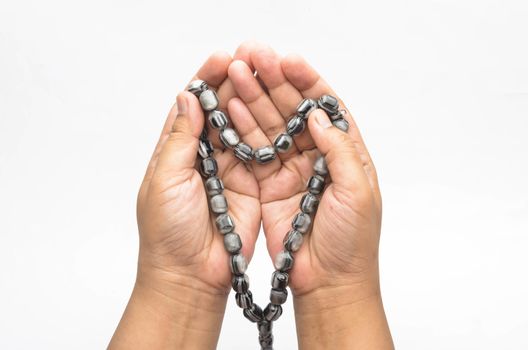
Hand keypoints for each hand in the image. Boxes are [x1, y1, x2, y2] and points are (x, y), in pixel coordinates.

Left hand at [110, 46, 260, 349]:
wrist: (192, 276)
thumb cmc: (169, 232)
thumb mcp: (166, 179)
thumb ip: (180, 138)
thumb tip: (188, 97)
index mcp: (176, 151)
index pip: (191, 105)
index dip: (206, 79)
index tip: (223, 58)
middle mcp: (204, 155)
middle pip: (220, 110)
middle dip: (233, 83)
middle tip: (250, 59)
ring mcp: (230, 169)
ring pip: (242, 126)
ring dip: (252, 101)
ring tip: (265, 76)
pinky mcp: (253, 184)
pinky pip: (261, 152)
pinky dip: (267, 131)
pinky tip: (276, 109)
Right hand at [226, 44, 391, 348]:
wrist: (327, 282)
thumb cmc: (352, 242)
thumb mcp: (357, 191)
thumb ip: (340, 150)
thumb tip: (319, 115)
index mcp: (346, 153)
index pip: (326, 106)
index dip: (307, 81)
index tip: (287, 61)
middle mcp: (317, 156)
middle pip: (293, 110)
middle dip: (274, 82)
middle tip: (253, 57)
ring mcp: (290, 169)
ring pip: (270, 126)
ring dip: (253, 99)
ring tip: (236, 74)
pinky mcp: (268, 185)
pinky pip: (253, 151)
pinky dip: (241, 130)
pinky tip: (230, 108)